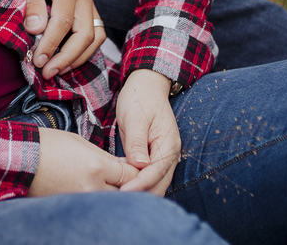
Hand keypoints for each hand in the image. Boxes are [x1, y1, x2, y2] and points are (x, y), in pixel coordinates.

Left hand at [16, 0, 106, 78]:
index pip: (64, 23)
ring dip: (78, 56)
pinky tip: (67, 57)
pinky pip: (94, 30)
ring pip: (96, 36)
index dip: (50, 46)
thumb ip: (33, 3)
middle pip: (86, 35)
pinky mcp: (87, 3)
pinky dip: (83, 48)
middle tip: (47, 72)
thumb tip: (35, 31)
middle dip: (67, 58)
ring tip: (58, 69)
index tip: (36, 61)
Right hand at [29, 128, 140, 195]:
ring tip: (112, 184)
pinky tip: (95, 190)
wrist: (21, 159)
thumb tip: (126, 167)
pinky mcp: (72, 208)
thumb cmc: (50, 145)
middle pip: (126, 193)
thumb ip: (106, 158)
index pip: (132, 175)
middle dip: (130, 185)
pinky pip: (94, 206)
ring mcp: (81, 201)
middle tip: (128, 178)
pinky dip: (99, 199)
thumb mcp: (81, 143)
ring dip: (116, 194)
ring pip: (111, 202)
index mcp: (96, 166)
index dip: (137, 171)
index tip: (137, 167)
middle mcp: (92, 187)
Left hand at [114, 69, 180, 195]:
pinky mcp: (153, 157)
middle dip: (141, 194)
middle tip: (117, 201)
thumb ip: (137, 141)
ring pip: (155, 183)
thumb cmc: (140, 98)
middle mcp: (169, 154)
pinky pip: (148, 176)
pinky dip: (138, 184)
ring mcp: (163, 156)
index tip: (123, 192)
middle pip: (159, 183)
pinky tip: (121, 188)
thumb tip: (140, 165)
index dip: (140, 184)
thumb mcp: (135, 117)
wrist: (146, 86)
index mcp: (168, 144)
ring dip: (140, 192)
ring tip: (117, 198)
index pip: (156, 172)